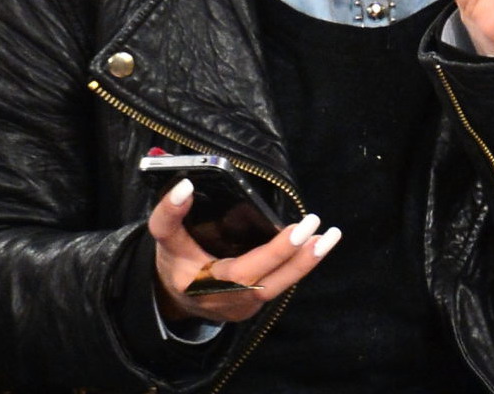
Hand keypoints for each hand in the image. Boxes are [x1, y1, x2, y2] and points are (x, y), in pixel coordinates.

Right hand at [148, 180, 340, 323]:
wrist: (174, 300)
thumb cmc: (174, 263)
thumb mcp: (164, 240)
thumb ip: (168, 215)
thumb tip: (185, 185)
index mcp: (205, 286)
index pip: (239, 273)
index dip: (270, 253)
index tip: (295, 229)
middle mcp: (229, 301)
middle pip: (267, 282)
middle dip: (294, 256)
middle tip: (315, 225)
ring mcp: (244, 307)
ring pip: (278, 286)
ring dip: (305, 262)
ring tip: (329, 236)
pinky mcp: (255, 304)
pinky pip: (279, 284)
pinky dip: (298, 264)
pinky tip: (317, 243)